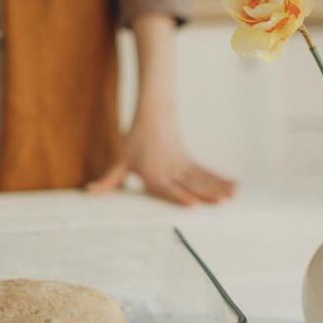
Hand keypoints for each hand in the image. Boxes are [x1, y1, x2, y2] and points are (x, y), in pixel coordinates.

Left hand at [86, 117, 236, 206]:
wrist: (153, 116)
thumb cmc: (135, 141)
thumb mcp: (120, 161)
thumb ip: (108, 180)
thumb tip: (89, 191)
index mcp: (154, 175)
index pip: (169, 188)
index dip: (181, 197)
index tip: (194, 205)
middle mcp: (171, 171)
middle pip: (191, 184)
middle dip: (208, 194)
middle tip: (222, 202)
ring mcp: (182, 165)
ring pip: (203, 179)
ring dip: (219, 187)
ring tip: (233, 196)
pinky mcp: (189, 161)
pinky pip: (206, 172)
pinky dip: (220, 179)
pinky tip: (233, 185)